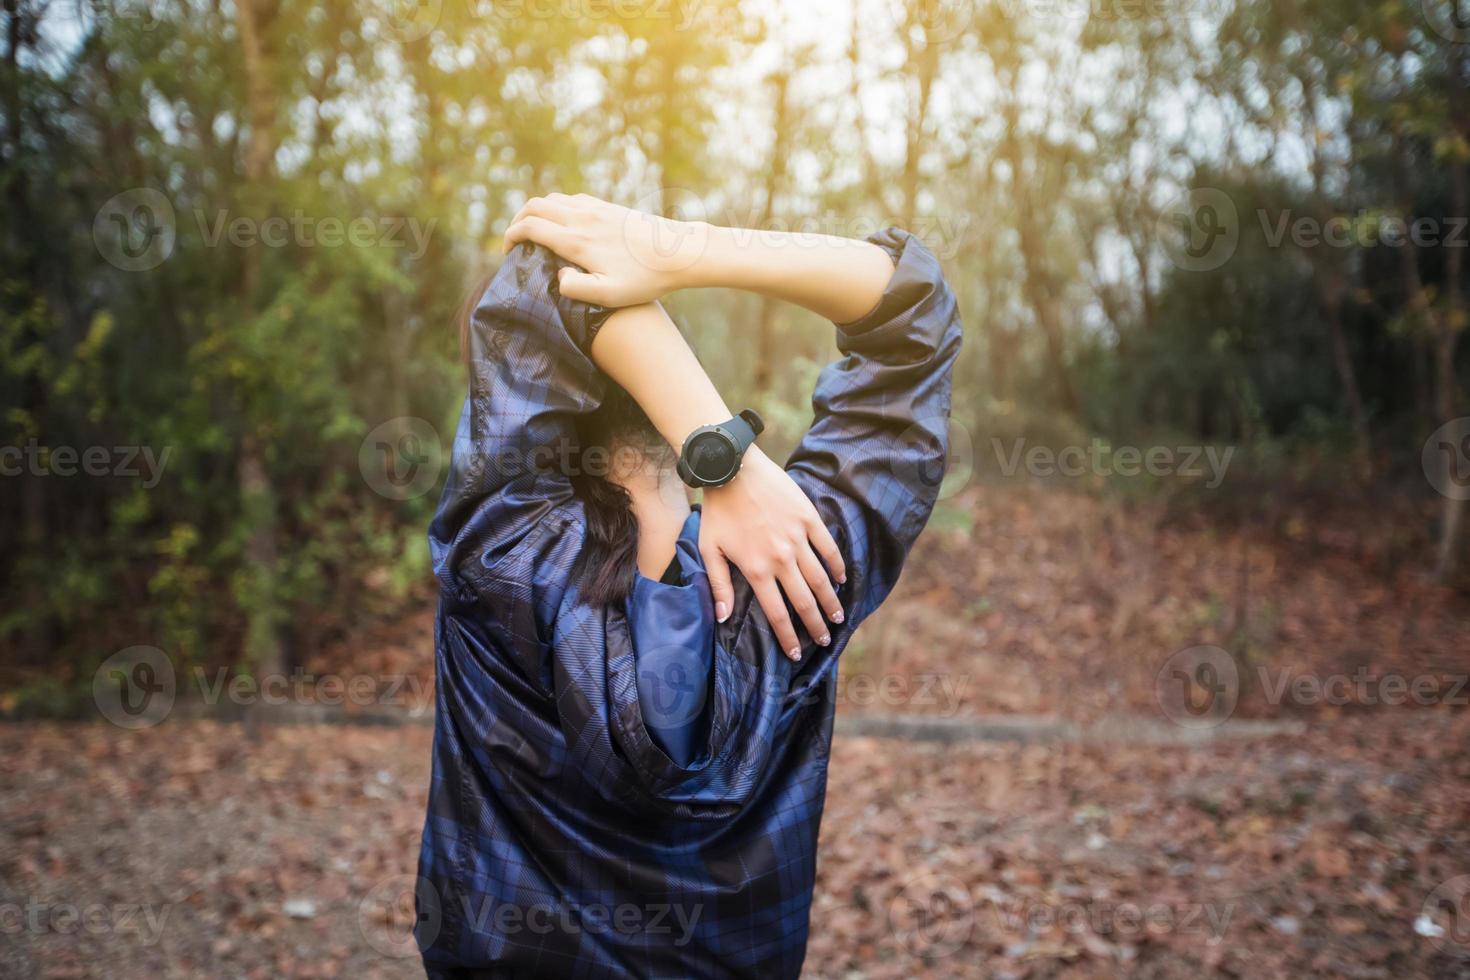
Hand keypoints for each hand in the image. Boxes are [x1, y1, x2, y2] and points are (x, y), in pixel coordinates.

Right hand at [502, 193, 710, 306]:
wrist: (679, 252)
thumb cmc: (646, 279)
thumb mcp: (610, 294)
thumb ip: (577, 288)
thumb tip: (557, 276)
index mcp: (577, 239)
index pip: (530, 227)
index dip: (510, 237)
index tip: (508, 253)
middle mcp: (582, 217)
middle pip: (535, 206)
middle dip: (516, 221)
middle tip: (513, 242)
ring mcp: (595, 208)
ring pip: (551, 198)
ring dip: (535, 212)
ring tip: (532, 234)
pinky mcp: (607, 206)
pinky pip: (570, 199)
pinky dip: (555, 208)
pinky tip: (561, 225)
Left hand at [699, 447, 845, 660]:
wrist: (732, 469)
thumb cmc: (717, 511)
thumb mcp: (709, 550)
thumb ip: (718, 585)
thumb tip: (723, 618)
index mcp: (756, 570)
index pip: (777, 613)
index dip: (789, 637)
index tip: (798, 653)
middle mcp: (780, 558)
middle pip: (804, 601)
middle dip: (816, 625)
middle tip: (826, 640)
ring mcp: (797, 538)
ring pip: (820, 578)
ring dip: (830, 601)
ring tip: (838, 617)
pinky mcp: (808, 519)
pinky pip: (828, 547)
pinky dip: (836, 565)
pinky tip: (841, 578)